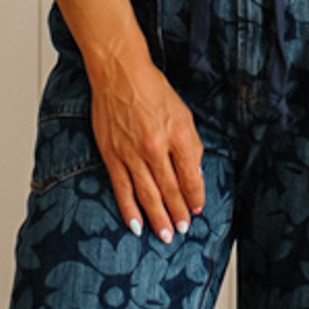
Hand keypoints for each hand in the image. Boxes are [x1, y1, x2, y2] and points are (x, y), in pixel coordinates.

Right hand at [89, 56, 204, 242]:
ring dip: (158, 218)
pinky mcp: (112, 154)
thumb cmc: (152, 90)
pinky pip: (122, 188)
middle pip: (170, 189)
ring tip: (165, 235)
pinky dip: (129, 209)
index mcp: (177, 135)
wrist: (119, 73)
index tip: (197, 209)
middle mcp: (155, 147)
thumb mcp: (183, 114)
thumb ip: (190, 145)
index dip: (195, 196)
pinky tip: (136, 225)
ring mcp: (131, 153)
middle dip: (178, 213)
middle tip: (182, 229)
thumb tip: (193, 174)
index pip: (191, 176)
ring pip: (147, 194)